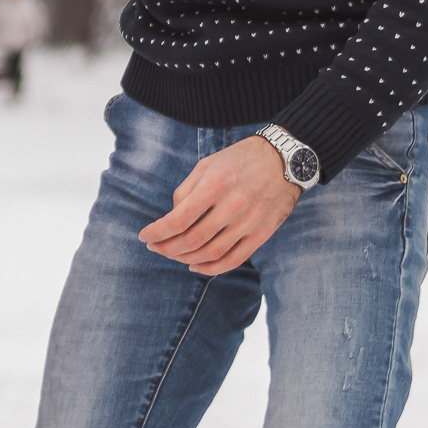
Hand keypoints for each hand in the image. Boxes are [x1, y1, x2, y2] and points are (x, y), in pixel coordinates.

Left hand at [138, 135, 299, 275]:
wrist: (283, 161)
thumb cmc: (239, 160)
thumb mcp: (206, 165)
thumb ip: (186, 191)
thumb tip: (171, 217)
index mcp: (215, 186)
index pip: (178, 219)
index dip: (158, 232)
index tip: (144, 236)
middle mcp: (232, 207)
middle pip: (192, 240)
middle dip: (166, 248)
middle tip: (154, 247)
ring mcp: (248, 223)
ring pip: (210, 253)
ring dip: (185, 258)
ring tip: (171, 254)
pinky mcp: (261, 234)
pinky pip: (233, 259)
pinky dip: (211, 268)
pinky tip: (195, 265)